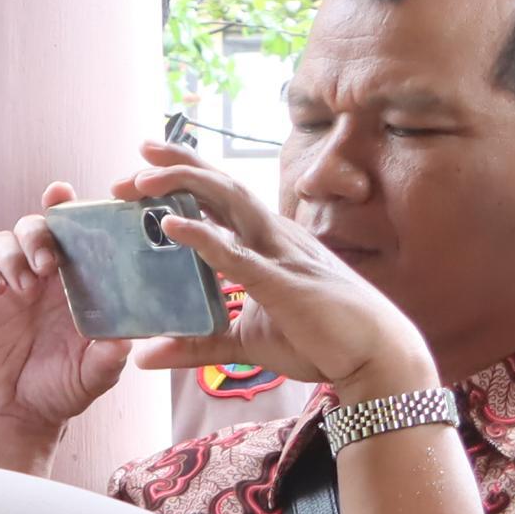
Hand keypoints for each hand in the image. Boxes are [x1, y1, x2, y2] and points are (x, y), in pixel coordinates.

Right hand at [0, 195, 131, 472]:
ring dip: (12, 253)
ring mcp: (7, 288)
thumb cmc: (63, 388)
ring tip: (23, 282)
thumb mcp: (97, 374)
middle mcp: (40, 278)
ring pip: (1, 243)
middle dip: (39, 233)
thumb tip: (128, 338)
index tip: (64, 194)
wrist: (20, 416)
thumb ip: (111, 355)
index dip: (67, 209)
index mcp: (74, 283)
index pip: (72, 234)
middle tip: (48, 261)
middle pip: (34, 227)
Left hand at [107, 141, 436, 401]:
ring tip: (142, 178)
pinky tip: (172, 225)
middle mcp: (273, 237)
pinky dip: (203, 237)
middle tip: (136, 155)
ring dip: (185, 185)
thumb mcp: (244, 342)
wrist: (378, 358)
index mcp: (266, 243)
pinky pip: (238, 255)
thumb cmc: (320, 340)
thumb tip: (144, 357)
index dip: (184, 179)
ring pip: (230, 203)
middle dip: (179, 166)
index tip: (138, 175)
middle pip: (222, 187)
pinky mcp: (284, 282)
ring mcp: (281, 254)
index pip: (220, 200)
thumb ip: (195, 345)